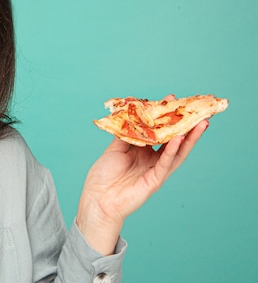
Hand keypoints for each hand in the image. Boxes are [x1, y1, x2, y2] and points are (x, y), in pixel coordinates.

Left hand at [76, 97, 208, 254]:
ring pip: (177, 152)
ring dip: (189, 138)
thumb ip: (126, 133)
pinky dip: (173, 150)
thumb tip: (134, 115)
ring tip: (200, 124)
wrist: (97, 198)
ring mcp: (155, 170)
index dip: (165, 117)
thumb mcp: (115, 148)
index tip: (172, 99)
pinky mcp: (155, 180)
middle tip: (198, 111)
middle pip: (173, 140)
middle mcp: (152, 159)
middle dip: (186, 126)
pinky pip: (166, 163)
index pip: (159, 131)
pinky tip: (180, 138)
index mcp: (143, 151)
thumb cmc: (104, 175)